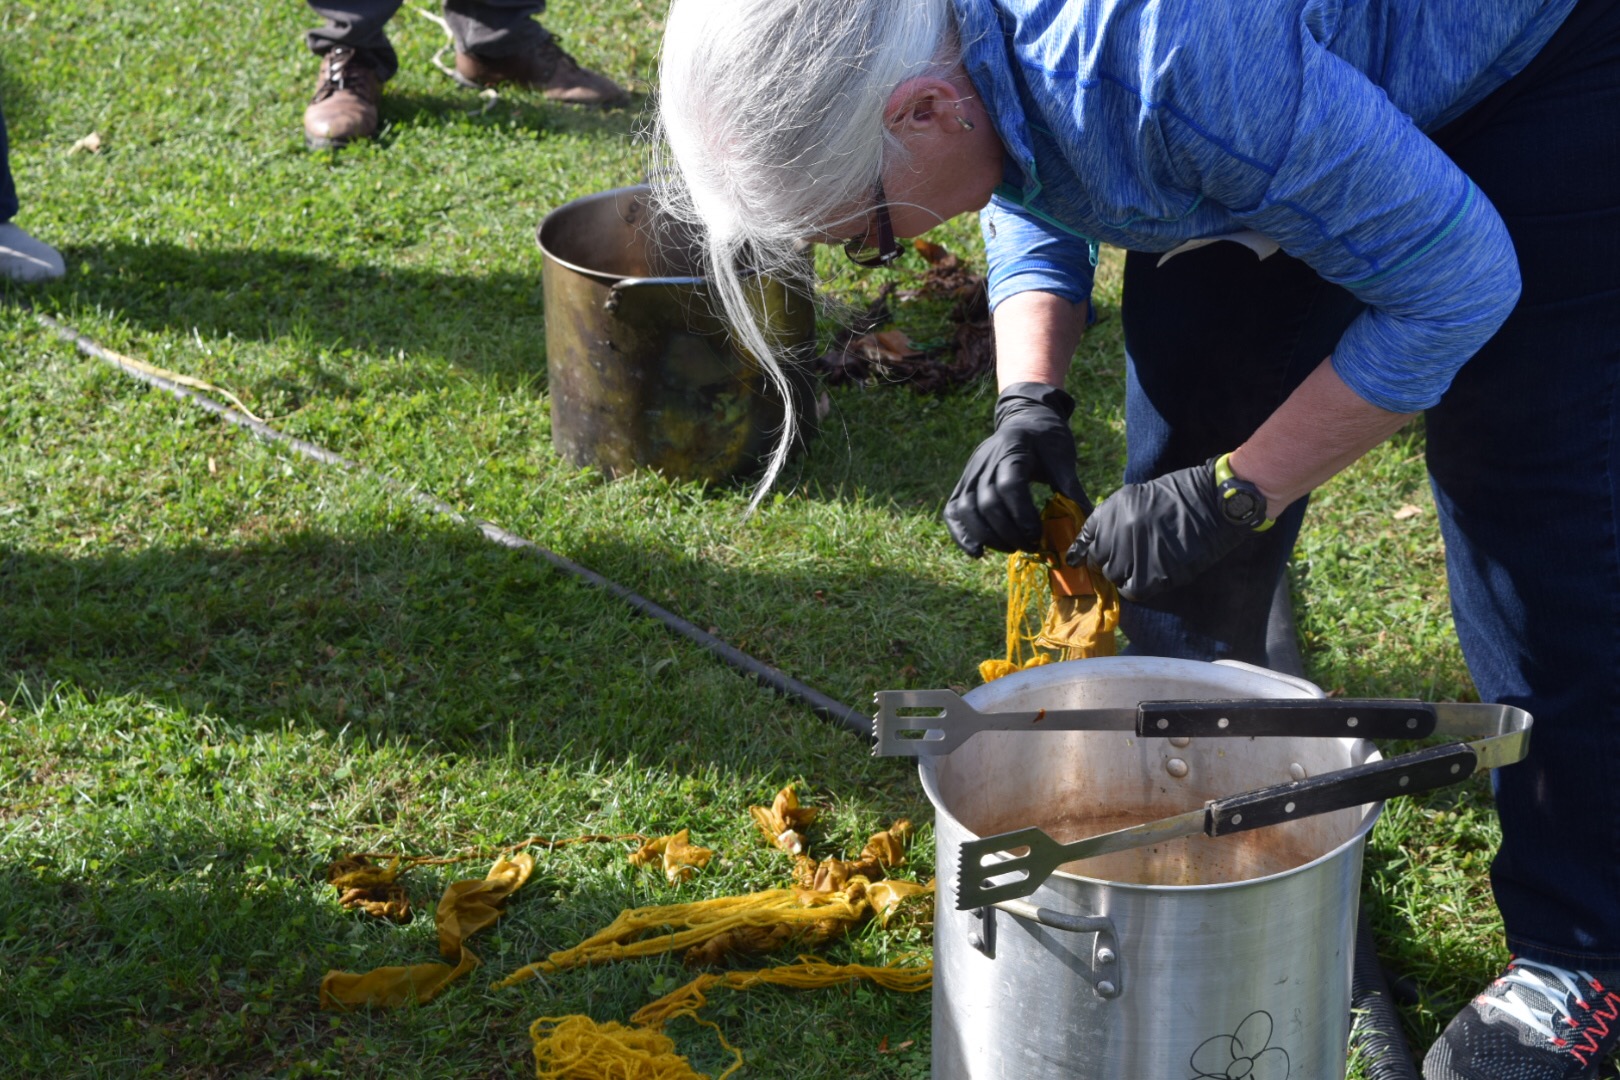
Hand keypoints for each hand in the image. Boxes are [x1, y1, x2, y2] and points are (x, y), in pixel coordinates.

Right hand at [944, 382, 1091, 556]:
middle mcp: (984, 460)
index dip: (1023, 516)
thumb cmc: (1047, 439)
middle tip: (1029, 546)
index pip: (1009, 486)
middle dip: (1008, 532)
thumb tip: (1088, 524)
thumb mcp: (1063, 459)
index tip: (1039, 536)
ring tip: (1010, 548)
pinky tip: (978, 551)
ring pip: (965, 509)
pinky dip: (962, 534)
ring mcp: (970, 471)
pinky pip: (953, 510)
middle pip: (986, 502)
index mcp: (1012, 448)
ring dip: (987, 536)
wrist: (1026, 418)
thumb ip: (1072, 490)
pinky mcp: (963, 482)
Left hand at [1066, 460, 1257, 599]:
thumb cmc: (1179, 494)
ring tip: (1149, 561)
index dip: (1089, 551)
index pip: (1084, 543)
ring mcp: (1130, 556)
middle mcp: (1113, 535)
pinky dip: (1139, 587)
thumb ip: (1110, 519)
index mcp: (1108, 513)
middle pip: (1099, 562)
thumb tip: (1088, 548)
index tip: (1086, 559)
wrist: (1211, 502)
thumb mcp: (1135, 496)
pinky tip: (1154, 574)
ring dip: (1127, 574)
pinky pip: (1132, 591)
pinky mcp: (1151, 576)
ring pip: (1115, 577)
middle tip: (1134, 555)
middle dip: (1111, 561)